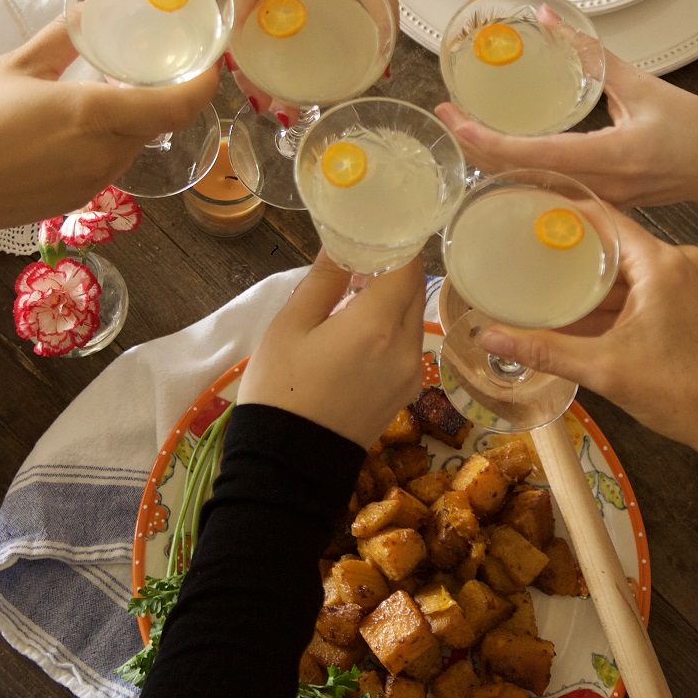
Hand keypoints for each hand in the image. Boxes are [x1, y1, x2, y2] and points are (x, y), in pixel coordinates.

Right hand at [0, 20, 217, 231]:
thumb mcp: (17, 66)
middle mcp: (102, 155)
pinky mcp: (73, 201)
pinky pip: (106, 166)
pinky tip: (76, 128)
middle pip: (154, 125)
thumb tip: (88, 10)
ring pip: (130, 147)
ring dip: (130, 122)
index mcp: (94, 116)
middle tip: (153, 66)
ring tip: (109, 92)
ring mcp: (90, 184)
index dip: (202, 86)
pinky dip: (106, 144)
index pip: (175, 107)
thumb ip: (62, 38)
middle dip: (161, 98)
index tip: (210, 64)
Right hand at [228, 0, 409, 113]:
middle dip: (246, 65)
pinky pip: (261, 20)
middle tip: (263, 102)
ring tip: (269, 101)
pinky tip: (276, 81)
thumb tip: (381, 68)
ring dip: (252, 63)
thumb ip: (381, 15)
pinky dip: (264, 49)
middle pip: (239, 18)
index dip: (238, 38)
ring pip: (246, 23)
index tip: (248, 78)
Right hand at [238, 252, 426, 445]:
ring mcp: (410, 374)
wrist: (287, 463)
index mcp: (378, 325)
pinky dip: (392, 329)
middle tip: (359, 258)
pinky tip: (359, 330)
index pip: (408, 267)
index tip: (372, 234)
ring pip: (413, 318)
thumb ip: (324, 279)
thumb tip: (342, 243)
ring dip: (392, 300)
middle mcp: (406, 348)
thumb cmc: (281, 389)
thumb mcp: (291, 325)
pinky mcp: (406, 393)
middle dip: (393, 270)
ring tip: (353, 294)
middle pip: (415, 291)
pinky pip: (407, 346)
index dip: (395, 245)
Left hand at [435, 51, 697, 225]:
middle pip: (519, 177)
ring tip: (465, 132)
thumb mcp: (644, 86)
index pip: (530, 157)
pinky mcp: (602, 203)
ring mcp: (600, 202)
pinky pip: (550, 192)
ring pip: (531, 188)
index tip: (454, 118)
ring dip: (494, 162)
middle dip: (476, 148)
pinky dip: (520, 173)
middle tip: (447, 117)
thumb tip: (550, 22)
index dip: (484, 139)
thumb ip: (592, 56)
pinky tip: (502, 156)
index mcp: (610, 160)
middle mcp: (600, 188)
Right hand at [478, 209, 697, 475]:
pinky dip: (612, 299)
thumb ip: (544, 349)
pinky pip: (642, 287)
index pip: (605, 217)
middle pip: (614, 242)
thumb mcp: (604, 369)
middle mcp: (679, 262)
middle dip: (571, 250)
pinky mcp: (691, 302)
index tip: (528, 209)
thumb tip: (488, 336)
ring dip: (591, 280)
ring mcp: (688, 281)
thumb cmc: (681, 394)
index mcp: (662, 264)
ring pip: (627, 268)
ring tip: (542, 280)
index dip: (565, 212)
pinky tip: (578, 312)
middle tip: (525, 248)